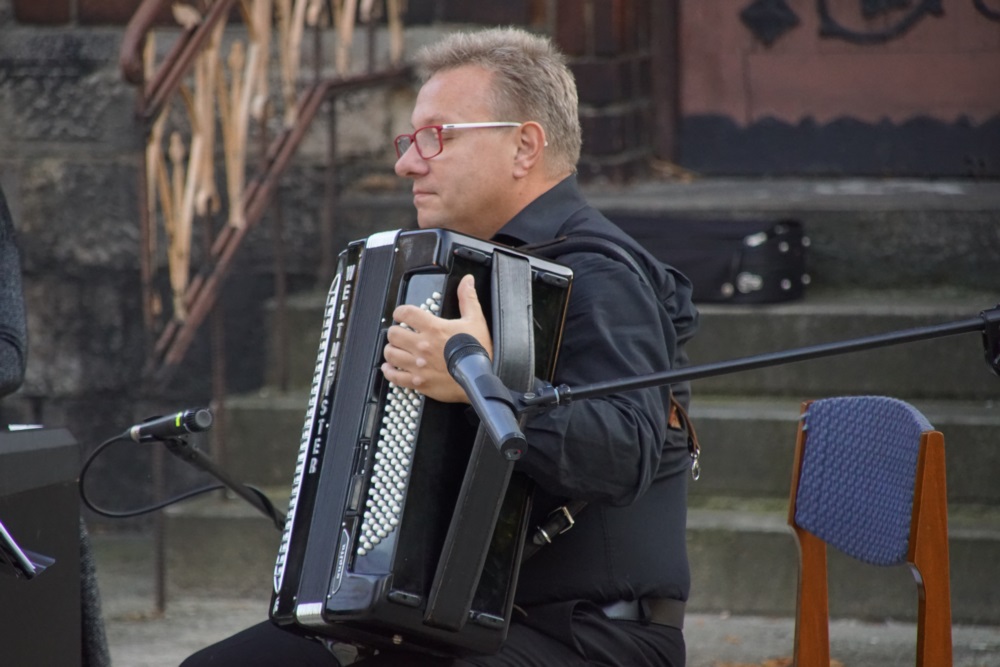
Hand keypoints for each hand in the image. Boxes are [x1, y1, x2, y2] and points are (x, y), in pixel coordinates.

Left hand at [381, 274, 491, 402]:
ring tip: (396, 349)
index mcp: (433, 328)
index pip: (405, 313)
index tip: (401, 315)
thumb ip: (468, 299)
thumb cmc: (477, 351)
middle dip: (395, 332)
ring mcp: (418, 365)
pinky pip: (394, 376)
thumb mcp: (475, 320)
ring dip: (391, 350)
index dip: (400, 312)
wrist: (479, 379)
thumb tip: (467, 280)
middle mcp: (422, 345)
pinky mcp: (417, 382)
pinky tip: (390, 367)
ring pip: (390, 354)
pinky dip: (389, 371)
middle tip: (400, 334)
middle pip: (393, 334)